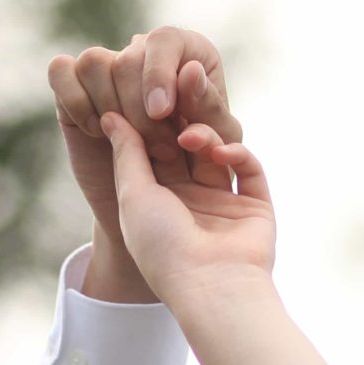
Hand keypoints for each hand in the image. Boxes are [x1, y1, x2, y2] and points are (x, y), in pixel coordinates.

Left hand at [47, 27, 240, 301]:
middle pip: (187, 142)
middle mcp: (191, 198)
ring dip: (207, 131)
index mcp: (158, 199)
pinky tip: (222, 152)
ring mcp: (223, 201)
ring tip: (192, 130)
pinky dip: (237, 153)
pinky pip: (248, 168)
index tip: (146, 87)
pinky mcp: (254, 205)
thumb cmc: (164, 247)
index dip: (151, 117)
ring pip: (217, 149)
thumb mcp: (133, 195)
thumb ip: (127, 153)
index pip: (155, 146)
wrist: (210, 287)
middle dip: (183, 112)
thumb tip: (109, 116)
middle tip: (182, 77)